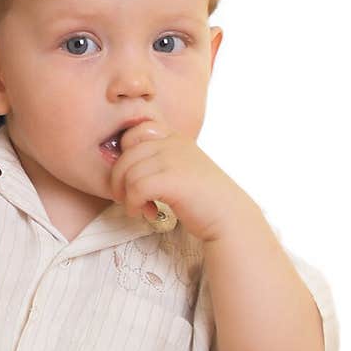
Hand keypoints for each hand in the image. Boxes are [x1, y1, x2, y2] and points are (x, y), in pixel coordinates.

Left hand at [110, 121, 254, 242]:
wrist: (230, 218)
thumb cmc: (202, 197)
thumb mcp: (181, 167)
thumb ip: (158, 159)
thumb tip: (121, 166)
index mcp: (174, 137)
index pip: (133, 132)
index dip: (125, 155)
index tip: (132, 177)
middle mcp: (173, 143)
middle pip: (125, 155)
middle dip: (119, 180)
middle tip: (129, 198)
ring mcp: (174, 159)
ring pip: (128, 173)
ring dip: (127, 196)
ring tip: (139, 208)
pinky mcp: (173, 180)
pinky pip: (136, 188)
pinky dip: (134, 204)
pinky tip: (146, 213)